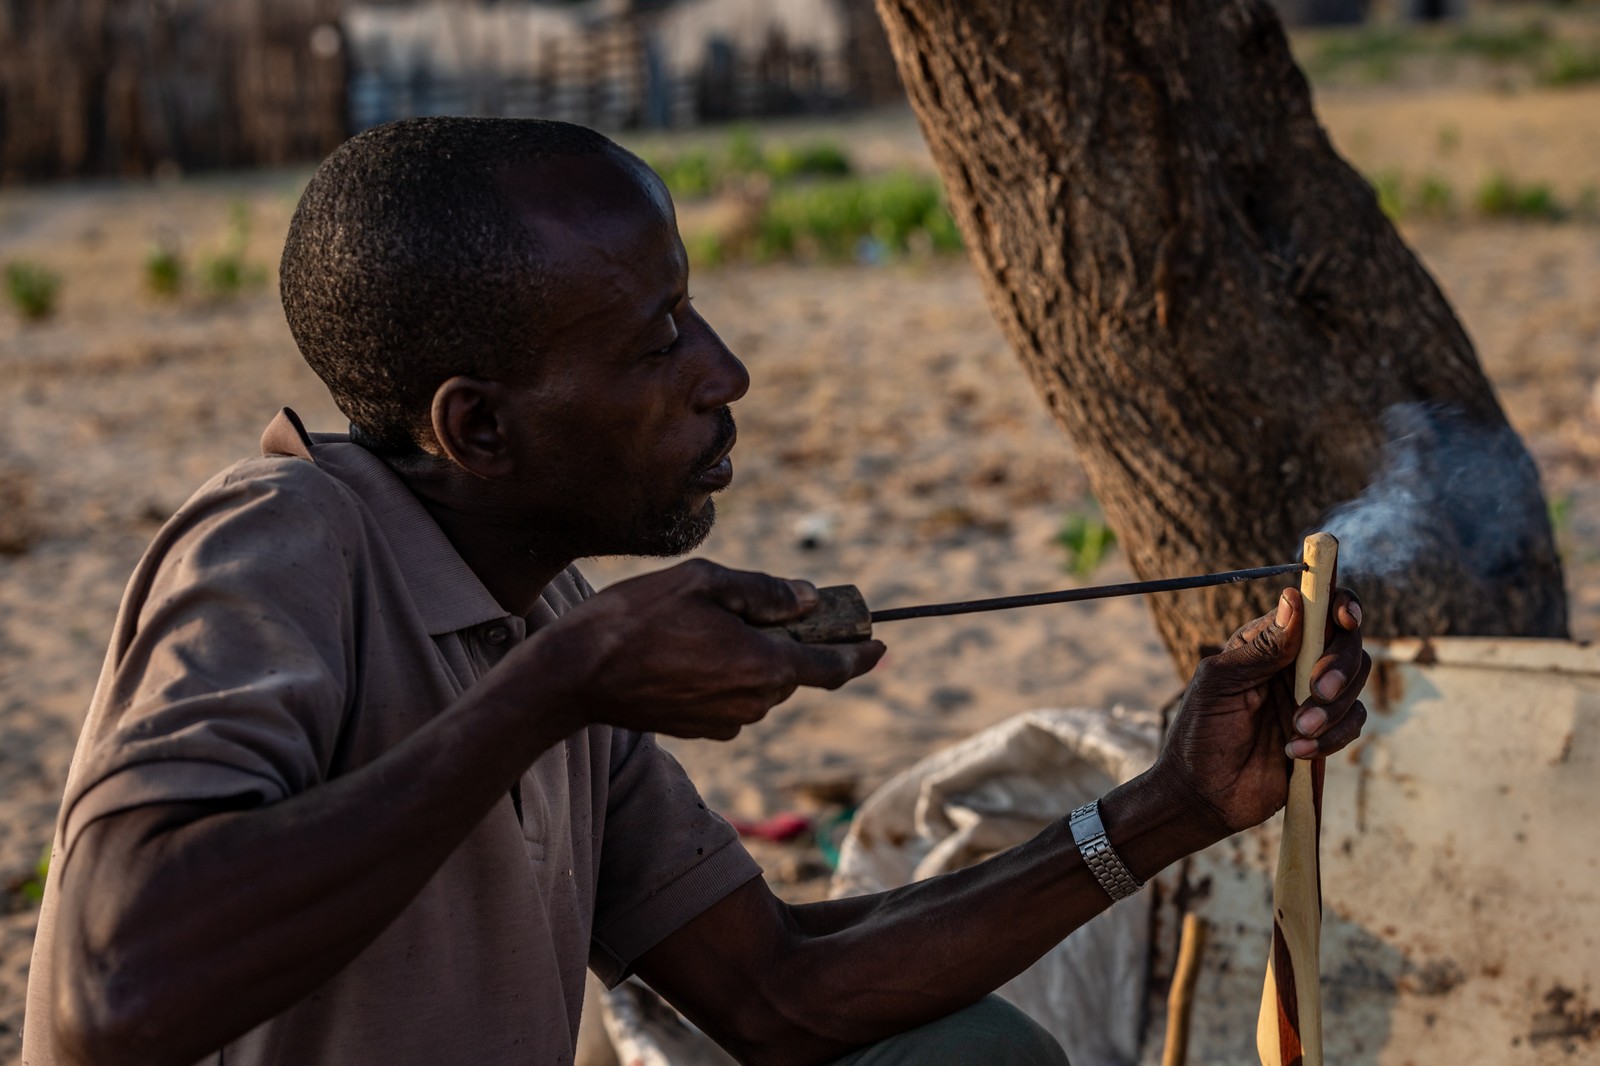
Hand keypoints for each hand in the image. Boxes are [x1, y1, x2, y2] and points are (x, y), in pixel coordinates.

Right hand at [526, 559, 885, 739]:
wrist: (575, 674)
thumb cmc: (637, 619)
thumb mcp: (704, 582)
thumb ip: (765, 591)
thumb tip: (807, 601)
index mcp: (765, 667)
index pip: (833, 668)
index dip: (861, 654)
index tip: (880, 644)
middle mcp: (755, 703)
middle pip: (791, 669)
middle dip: (784, 639)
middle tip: (750, 604)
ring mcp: (727, 722)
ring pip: (759, 682)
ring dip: (747, 654)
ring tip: (696, 625)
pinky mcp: (701, 730)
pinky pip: (730, 697)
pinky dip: (722, 673)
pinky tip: (682, 652)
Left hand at [1153, 586, 1368, 838]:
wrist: (1204, 793)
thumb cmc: (1200, 730)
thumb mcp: (1221, 682)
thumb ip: (1261, 646)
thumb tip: (1293, 601)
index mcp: (1267, 642)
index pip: (1316, 610)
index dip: (1339, 606)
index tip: (1346, 618)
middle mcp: (1295, 665)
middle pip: (1348, 644)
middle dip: (1340, 665)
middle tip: (1316, 691)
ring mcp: (1313, 699)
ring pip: (1355, 685)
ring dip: (1332, 708)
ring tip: (1296, 730)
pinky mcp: (1326, 733)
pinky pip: (1353, 723)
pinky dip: (1331, 737)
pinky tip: (1296, 751)